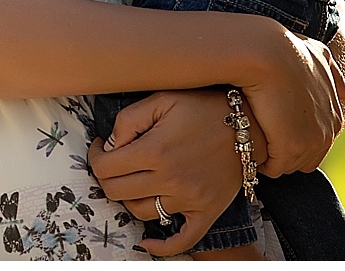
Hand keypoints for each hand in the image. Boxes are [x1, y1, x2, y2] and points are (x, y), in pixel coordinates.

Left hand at [86, 89, 240, 256]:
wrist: (249, 124)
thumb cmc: (203, 107)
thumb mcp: (162, 99)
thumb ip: (129, 120)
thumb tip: (110, 145)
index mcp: (154, 150)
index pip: (104, 167)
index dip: (95, 156)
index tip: (100, 147)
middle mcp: (170, 179)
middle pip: (116, 192)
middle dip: (106, 177)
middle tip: (112, 163)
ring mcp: (189, 199)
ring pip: (140, 212)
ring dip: (129, 198)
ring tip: (133, 181)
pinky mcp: (206, 211)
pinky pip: (181, 240)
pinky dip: (161, 246)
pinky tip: (147, 241)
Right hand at [238, 24, 344, 176]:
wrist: (266, 53)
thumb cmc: (284, 49)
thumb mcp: (316, 55)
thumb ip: (333, 72)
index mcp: (334, 115)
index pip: (314, 141)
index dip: (291, 134)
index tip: (270, 122)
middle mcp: (328, 132)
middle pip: (305, 157)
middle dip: (284, 149)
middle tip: (260, 134)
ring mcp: (311, 142)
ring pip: (290, 164)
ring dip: (272, 156)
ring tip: (250, 138)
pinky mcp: (290, 148)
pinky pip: (274, 167)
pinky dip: (261, 161)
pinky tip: (245, 143)